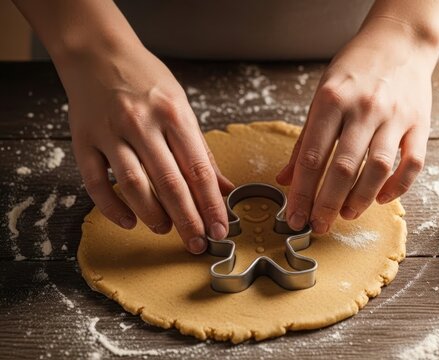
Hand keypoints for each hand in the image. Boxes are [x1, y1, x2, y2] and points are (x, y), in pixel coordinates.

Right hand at [63, 44, 233, 253]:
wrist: (97, 52)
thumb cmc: (146, 80)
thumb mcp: (181, 106)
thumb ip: (201, 150)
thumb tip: (224, 189)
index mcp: (172, 114)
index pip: (198, 169)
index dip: (211, 204)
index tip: (221, 229)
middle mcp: (141, 123)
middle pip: (169, 183)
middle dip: (188, 219)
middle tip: (198, 243)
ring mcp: (109, 132)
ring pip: (133, 185)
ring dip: (153, 216)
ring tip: (167, 230)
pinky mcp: (83, 140)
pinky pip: (96, 182)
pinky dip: (112, 207)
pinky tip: (129, 222)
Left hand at [277, 21, 434, 233]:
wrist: (400, 42)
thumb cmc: (356, 69)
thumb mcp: (322, 94)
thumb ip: (305, 139)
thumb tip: (287, 179)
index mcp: (332, 100)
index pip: (312, 156)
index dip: (302, 192)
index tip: (294, 216)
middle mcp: (364, 108)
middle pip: (344, 168)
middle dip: (327, 204)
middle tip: (318, 225)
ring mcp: (395, 116)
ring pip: (378, 169)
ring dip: (360, 199)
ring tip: (347, 215)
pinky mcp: (420, 123)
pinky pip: (412, 164)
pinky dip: (398, 187)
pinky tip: (381, 198)